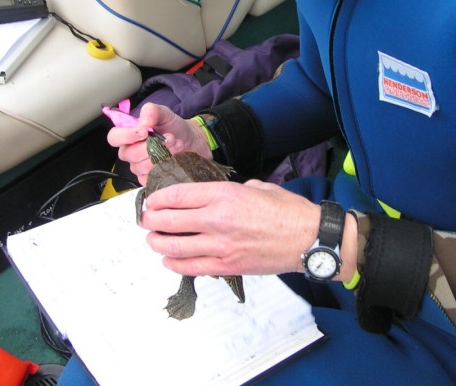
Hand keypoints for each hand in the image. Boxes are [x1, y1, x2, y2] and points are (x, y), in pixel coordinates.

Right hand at [107, 103, 212, 184]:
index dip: (126, 136)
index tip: (144, 131)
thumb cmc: (175, 128)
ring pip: (141, 167)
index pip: (114, 137)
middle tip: (168, 138)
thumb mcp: (164, 113)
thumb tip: (143, 122)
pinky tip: (174, 160)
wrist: (192, 141)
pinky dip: (165, 168)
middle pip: (128, 154)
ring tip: (176, 146)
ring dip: (162, 156)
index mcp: (129, 135)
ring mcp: (140, 168)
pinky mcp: (150, 179)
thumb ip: (151, 111)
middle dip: (150, 146)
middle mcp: (131, 152)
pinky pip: (150, 179)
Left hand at [140, 179, 321, 276]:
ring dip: (157, 244)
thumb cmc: (287, 211)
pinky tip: (169, 260)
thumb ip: (229, 191)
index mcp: (224, 195)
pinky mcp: (227, 266)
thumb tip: (211, 197)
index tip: (151, 200)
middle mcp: (217, 219)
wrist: (308, 238)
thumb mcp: (256, 187)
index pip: (176, 196)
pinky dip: (173, 264)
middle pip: (167, 221)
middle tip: (147, 220)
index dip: (157, 199)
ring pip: (173, 247)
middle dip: (150, 220)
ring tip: (153, 240)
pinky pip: (189, 267)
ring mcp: (220, 246)